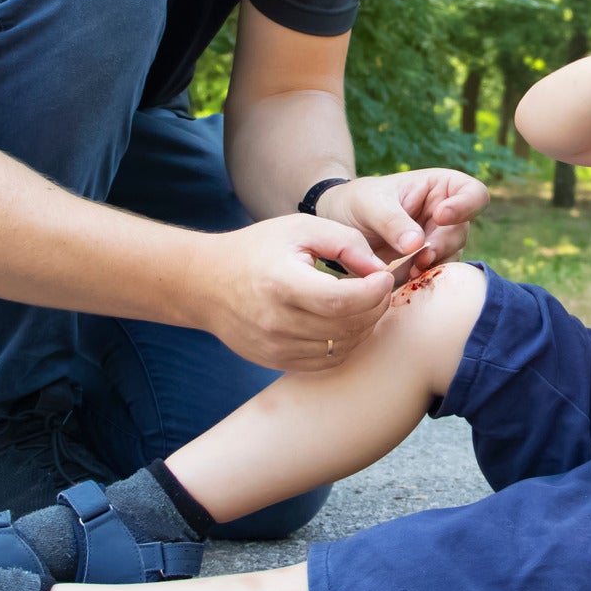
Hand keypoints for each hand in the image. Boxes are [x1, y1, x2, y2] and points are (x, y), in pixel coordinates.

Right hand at [193, 214, 397, 371]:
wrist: (206, 283)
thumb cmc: (257, 250)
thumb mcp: (299, 229)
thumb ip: (346, 242)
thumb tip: (380, 269)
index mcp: (280, 284)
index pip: (341, 301)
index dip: (373, 292)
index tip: (384, 276)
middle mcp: (276, 322)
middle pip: (346, 327)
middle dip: (376, 307)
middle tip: (381, 288)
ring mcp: (275, 347)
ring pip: (341, 347)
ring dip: (364, 326)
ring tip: (365, 302)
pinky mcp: (277, 362)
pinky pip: (327, 361)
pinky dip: (347, 343)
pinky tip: (347, 321)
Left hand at [316, 169, 487, 275]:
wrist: (339, 226)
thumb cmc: (357, 202)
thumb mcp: (370, 203)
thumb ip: (392, 221)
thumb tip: (417, 245)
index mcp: (440, 188)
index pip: (474, 194)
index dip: (465, 206)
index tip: (441, 216)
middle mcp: (446, 216)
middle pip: (462, 232)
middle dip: (442, 245)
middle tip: (420, 256)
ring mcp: (437, 244)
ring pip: (452, 259)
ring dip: (433, 266)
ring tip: (409, 269)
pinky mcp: (425, 267)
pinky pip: (434, 278)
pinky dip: (422, 281)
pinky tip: (404, 279)